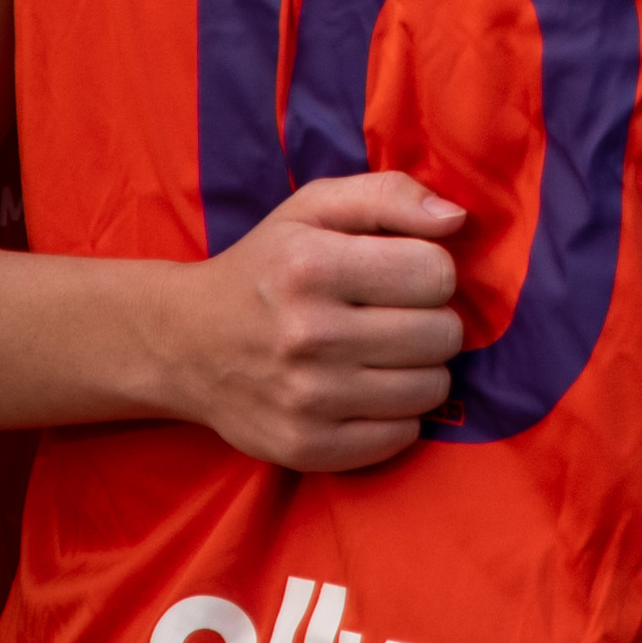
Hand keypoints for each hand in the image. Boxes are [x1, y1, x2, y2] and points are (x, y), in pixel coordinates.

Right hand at [159, 171, 471, 470]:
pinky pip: (403, 437)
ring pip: (431, 389)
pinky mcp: (305, 447)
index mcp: (312, 266)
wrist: (184, 343)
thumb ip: (390, 195)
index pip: (438, 273)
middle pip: (443, 335)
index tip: (398, 274)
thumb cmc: (266, 265)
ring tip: (381, 353)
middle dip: (430, 320)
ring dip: (419, 369)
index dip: (429, 270)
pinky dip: (397, 415)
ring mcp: (305, 399)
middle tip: (393, 317)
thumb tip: (457, 219)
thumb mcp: (315, 207)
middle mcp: (308, 335)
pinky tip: (365, 390)